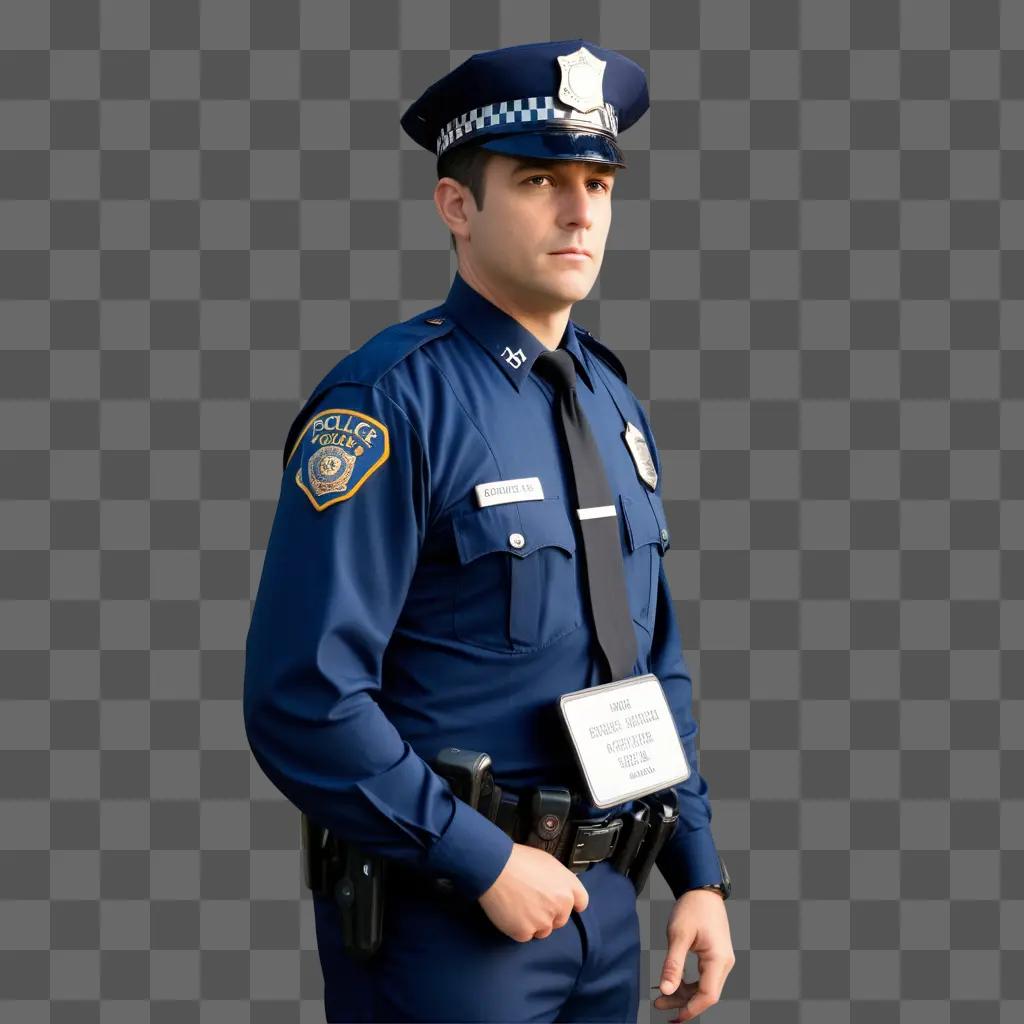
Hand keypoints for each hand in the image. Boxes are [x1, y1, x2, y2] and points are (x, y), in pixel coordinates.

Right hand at [477, 843, 588, 942]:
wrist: (495, 867)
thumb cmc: (517, 859)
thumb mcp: (547, 861)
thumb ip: (558, 879)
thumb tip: (557, 886)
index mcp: (568, 885)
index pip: (581, 902)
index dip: (572, 904)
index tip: (563, 904)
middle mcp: (561, 905)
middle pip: (560, 919)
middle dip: (549, 914)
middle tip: (532, 902)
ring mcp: (544, 920)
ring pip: (543, 930)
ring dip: (534, 923)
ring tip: (519, 905)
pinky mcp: (526, 931)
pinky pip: (525, 935)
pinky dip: (517, 927)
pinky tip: (510, 912)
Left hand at [652, 888, 734, 1021]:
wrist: (702, 890)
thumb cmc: (692, 907)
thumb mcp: (678, 935)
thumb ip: (672, 965)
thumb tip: (665, 990)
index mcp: (718, 959)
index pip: (708, 995)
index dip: (691, 1009)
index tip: (673, 1016)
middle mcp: (724, 963)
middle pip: (706, 994)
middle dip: (684, 1003)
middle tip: (659, 1004)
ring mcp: (721, 961)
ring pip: (704, 987)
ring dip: (684, 994)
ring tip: (662, 995)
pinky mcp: (715, 957)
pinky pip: (703, 978)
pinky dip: (689, 984)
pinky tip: (674, 983)